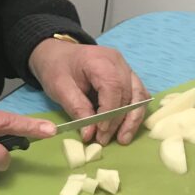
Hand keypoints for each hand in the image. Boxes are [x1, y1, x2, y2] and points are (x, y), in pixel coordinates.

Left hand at [28, 39, 149, 145]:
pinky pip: (138, 94)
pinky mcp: (127, 75)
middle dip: (119, 120)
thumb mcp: (59, 88)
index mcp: (99, 60)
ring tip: (122, 139)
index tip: (100, 132)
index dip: (109, 112)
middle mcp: (117, 62)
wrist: (57, 54)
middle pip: (128, 93)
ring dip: (132, 119)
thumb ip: (76, 109)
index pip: (113, 88)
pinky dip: (134, 111)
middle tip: (104, 140)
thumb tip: (90, 134)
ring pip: (138, 95)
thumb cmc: (56, 68)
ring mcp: (125, 68)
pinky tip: (126, 127)